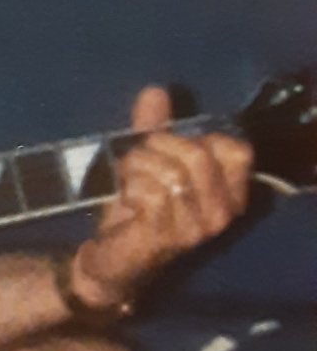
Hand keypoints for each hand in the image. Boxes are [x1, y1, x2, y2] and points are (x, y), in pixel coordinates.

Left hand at [70, 86, 251, 311]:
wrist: (114, 259)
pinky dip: (130, 186)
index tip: (168, 148)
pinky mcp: (166, 237)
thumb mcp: (148, 161)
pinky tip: (126, 199)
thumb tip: (155, 91)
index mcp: (230, 194)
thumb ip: (154, 126)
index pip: (236, 149)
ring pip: (171, 171)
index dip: (196, 138)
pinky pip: (150, 192)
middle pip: (198, 155)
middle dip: (158, 146)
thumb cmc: (139, 209)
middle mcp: (221, 213)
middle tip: (138, 162)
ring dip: (138, 167)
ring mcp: (196, 228)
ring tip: (129, 183)